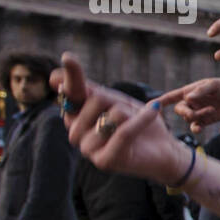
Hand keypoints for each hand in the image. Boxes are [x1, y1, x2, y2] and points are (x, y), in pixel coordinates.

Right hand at [50, 54, 185, 183]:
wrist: (164, 149)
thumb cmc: (139, 123)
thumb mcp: (117, 101)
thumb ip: (91, 91)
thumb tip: (55, 78)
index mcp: (76, 117)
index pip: (69, 92)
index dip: (71, 76)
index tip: (68, 58)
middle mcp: (76, 134)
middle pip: (95, 100)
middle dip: (119, 102)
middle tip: (130, 115)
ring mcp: (88, 150)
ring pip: (112, 115)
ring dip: (132, 115)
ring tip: (137, 124)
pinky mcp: (104, 161)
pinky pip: (123, 132)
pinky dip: (141, 120)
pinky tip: (153, 113)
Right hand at [160, 77, 219, 133]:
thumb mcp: (215, 85)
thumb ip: (202, 91)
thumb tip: (188, 98)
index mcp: (189, 91)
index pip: (171, 96)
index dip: (161, 101)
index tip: (151, 106)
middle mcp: (190, 102)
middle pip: (179, 110)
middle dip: (186, 112)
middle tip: (198, 112)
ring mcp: (197, 112)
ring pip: (189, 118)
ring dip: (198, 116)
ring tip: (212, 110)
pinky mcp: (205, 120)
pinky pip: (195, 126)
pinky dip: (196, 128)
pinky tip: (200, 128)